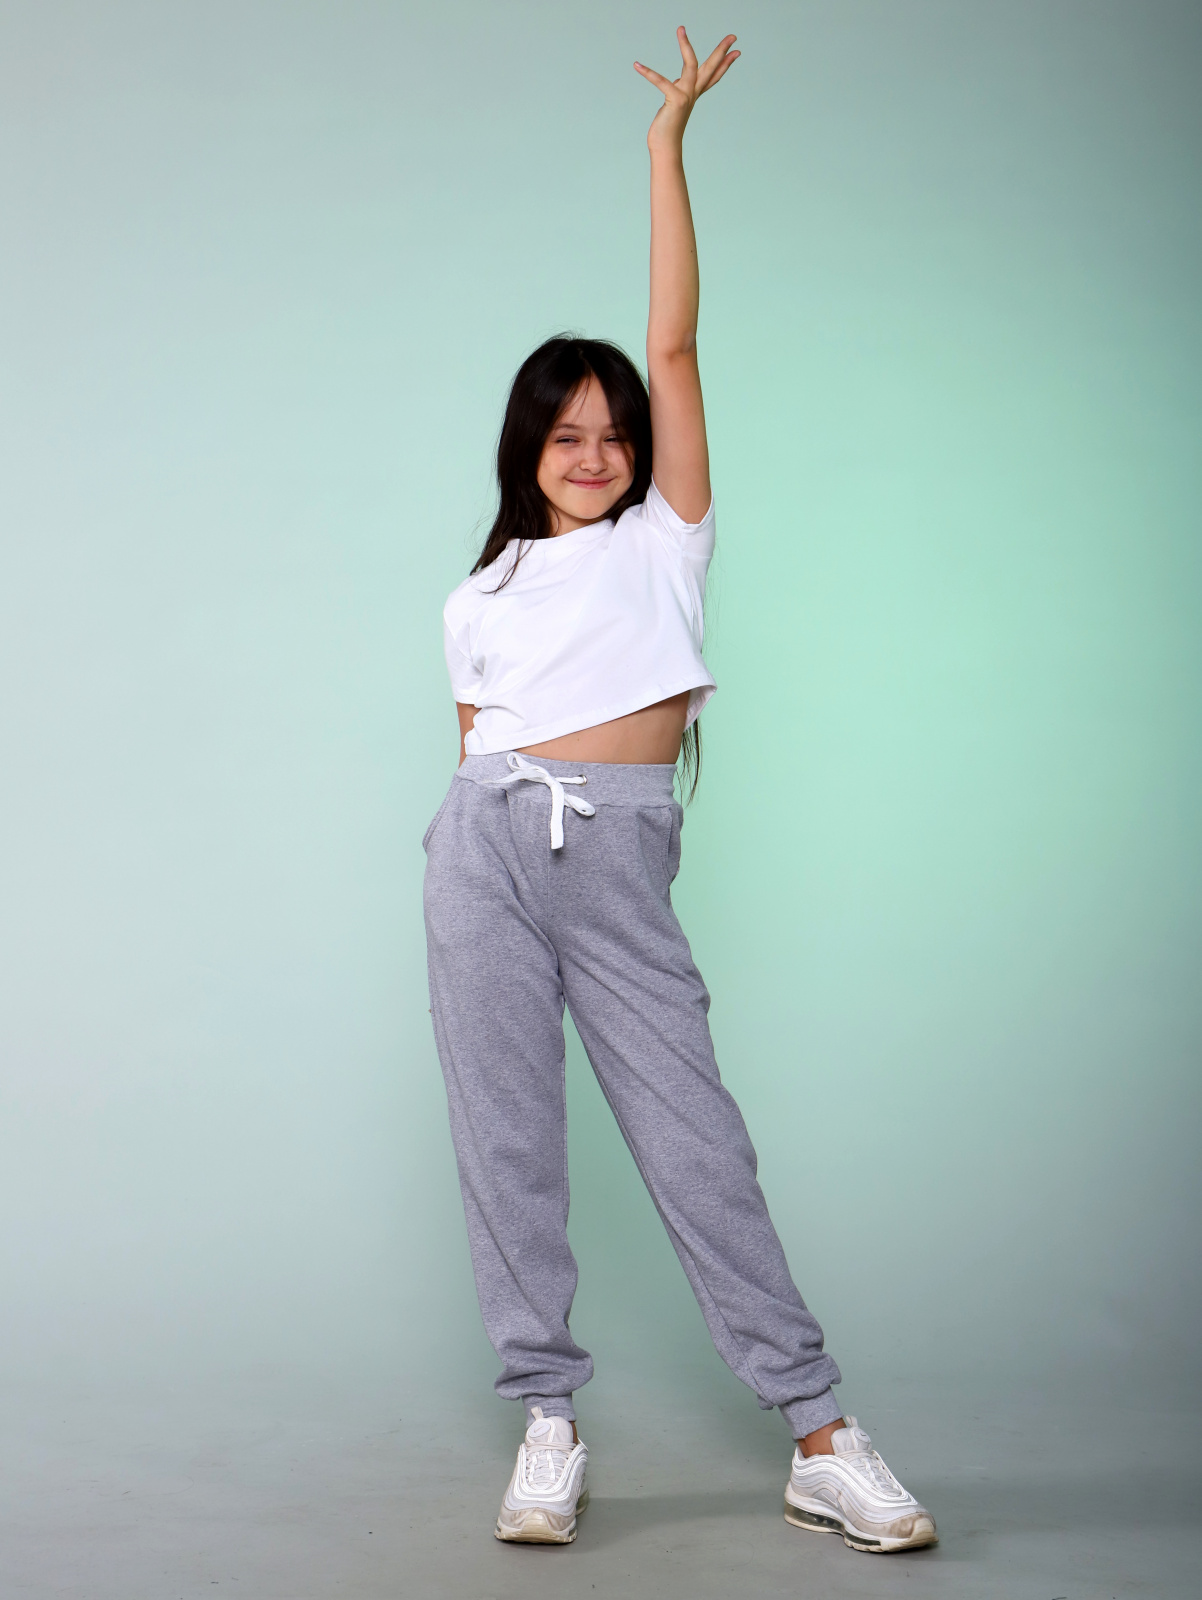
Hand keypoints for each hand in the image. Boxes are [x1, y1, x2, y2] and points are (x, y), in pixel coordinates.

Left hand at [634, 26, 738, 148]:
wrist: (665, 146)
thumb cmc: (668, 126)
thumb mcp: (675, 102)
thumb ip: (679, 88)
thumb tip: (679, 79)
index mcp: (694, 93)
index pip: (713, 75)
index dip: (725, 63)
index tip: (737, 51)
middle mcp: (693, 93)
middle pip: (711, 67)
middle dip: (722, 51)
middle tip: (733, 36)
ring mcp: (686, 96)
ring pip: (691, 65)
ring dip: (686, 45)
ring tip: (681, 29)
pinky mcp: (675, 100)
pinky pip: (661, 81)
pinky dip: (648, 73)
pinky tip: (637, 65)